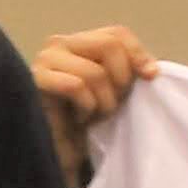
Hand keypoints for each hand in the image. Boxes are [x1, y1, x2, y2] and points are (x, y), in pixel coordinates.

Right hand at [29, 24, 157, 179]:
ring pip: (94, 71)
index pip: (116, 33)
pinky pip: (75, 85)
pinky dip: (86, 107)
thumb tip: (152, 70)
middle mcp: (60, 44)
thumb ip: (129, 72)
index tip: (151, 77)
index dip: (138, 53)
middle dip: (121, 79)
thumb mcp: (114, 92)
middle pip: (108, 45)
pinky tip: (78, 120)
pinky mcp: (35, 80)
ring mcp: (45, 60)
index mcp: (80, 42)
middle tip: (114, 104)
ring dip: (103, 102)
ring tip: (93, 117)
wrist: (57, 153)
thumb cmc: (85, 122)